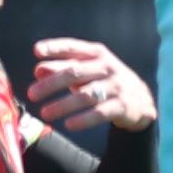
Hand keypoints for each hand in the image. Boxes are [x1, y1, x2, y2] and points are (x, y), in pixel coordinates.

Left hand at [29, 38, 153, 131]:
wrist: (141, 100)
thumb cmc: (106, 81)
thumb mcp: (88, 70)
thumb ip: (64, 68)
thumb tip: (38, 70)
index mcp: (97, 54)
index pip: (73, 47)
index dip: (55, 48)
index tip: (37, 51)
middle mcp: (107, 67)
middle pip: (74, 73)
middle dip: (51, 83)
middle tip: (32, 94)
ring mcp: (115, 86)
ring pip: (84, 95)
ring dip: (62, 105)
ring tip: (45, 113)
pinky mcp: (122, 106)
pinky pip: (99, 113)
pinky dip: (83, 119)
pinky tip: (69, 125)